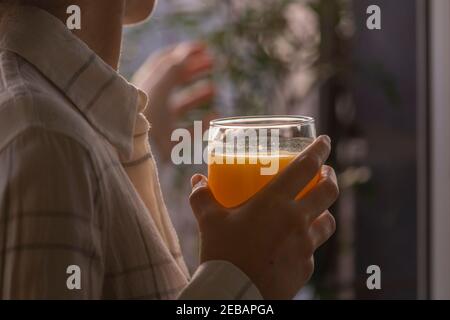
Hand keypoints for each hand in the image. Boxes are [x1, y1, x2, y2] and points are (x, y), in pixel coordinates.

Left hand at [132, 42, 214, 161]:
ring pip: (180, 105)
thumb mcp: (160, 86)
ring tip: (214, 89)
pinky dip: (201, 123)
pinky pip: (186, 130)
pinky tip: (215, 117)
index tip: (203, 47)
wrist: (136, 153)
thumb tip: (188, 50)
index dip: (183, 52)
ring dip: (198, 95)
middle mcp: (151, 103)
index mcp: (146, 87)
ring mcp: (159, 123)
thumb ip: (174, 68)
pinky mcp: (167, 143)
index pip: (163, 62)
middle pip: (173, 82)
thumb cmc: (144, 116)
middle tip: (212, 62)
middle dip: (193, 70)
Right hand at [189, 136, 337, 298]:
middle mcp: (296, 221)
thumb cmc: (221, 254)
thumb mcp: (209, 221)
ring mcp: (305, 246)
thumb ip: (202, 197)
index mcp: (275, 202)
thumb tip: (197, 181)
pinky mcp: (306, 268)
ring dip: (325, 210)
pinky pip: (313, 249)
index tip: (325, 141)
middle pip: (328, 191)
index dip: (319, 150)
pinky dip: (309, 241)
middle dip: (331, 177)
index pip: (306, 167)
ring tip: (316, 208)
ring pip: (328, 221)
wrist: (234, 296)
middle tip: (325, 172)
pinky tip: (296, 243)